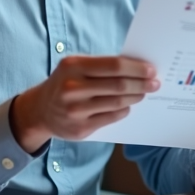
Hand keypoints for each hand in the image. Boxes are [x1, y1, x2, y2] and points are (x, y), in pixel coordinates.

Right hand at [10, 56, 158, 151]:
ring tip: (143, 93)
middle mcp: (72, 88)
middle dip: (141, 84)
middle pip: (118, 85)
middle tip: (154, 83)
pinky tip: (128, 106)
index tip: (151, 69)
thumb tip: (137, 67)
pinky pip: (111, 118)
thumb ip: (102, 65)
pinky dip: (124, 110)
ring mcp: (75, 110)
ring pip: (117, 103)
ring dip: (135, 97)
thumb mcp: (75, 66)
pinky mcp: (80, 129)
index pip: (114, 65)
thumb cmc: (65, 82)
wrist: (40, 110)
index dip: (136, 68)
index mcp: (73, 66)